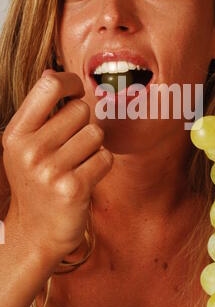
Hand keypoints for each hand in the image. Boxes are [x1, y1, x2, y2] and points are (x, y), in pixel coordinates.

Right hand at [2, 70, 112, 263]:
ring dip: (93, 147)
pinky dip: (101, 165)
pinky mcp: (74, 188)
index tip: (77, 91)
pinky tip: (85, 178)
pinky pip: (105, 157)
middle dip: (83, 124)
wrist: (36, 232)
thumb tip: (52, 74)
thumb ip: (38, 112)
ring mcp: (51, 171)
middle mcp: (30, 150)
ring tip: (76, 164)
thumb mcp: (24, 146)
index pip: (49, 86)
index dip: (70, 82)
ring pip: (96, 133)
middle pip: (81, 110)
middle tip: (71, 147)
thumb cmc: (35, 181)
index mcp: (16, 134)